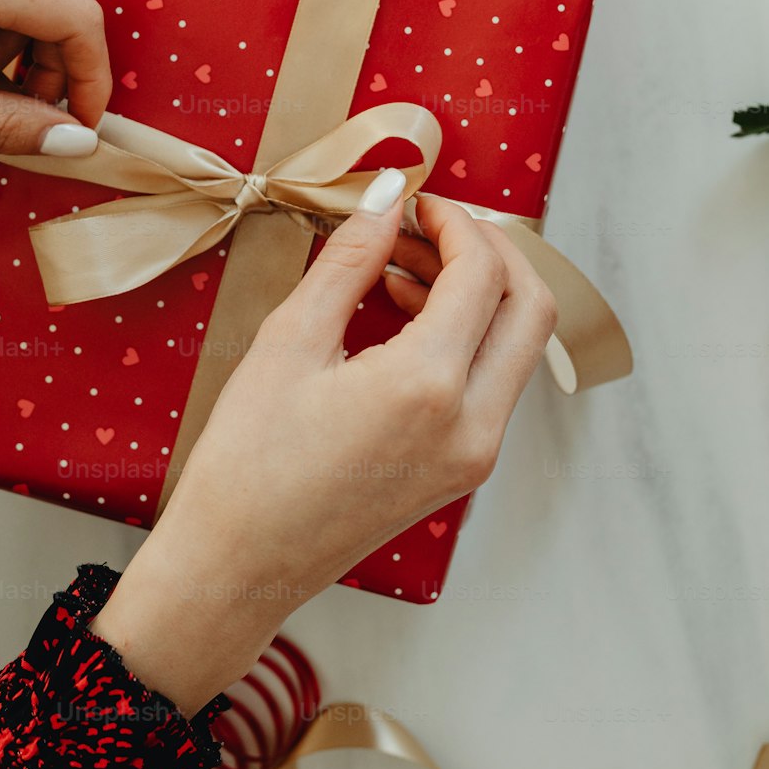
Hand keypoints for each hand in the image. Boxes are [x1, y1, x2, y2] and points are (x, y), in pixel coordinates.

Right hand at [93, 171, 556, 714]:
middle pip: (530, 306)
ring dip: (477, 291)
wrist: (238, 568)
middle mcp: (473, 424)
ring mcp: (476, 454)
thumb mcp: (290, 341)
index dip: (456, 222)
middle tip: (429, 224)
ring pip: (516, 344)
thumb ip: (349, 261)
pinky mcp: (463, 470)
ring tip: (398, 264)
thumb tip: (386, 200)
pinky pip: (491, 381)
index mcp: (429, 386)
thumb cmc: (248, 462)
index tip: (418, 199)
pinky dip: (465, 334)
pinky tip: (401, 313)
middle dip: (489, 250)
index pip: (482, 274)